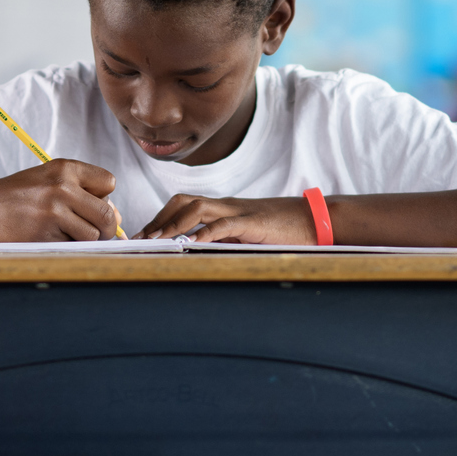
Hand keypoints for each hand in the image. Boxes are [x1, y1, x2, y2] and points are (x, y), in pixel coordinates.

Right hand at [0, 160, 120, 241]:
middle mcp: (62, 188)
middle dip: (106, 228)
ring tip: (66, 233)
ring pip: (92, 235)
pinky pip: (72, 248)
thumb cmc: (20, 194)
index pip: (109, 183)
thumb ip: (83, 193)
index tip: (91, 204)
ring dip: (84, 240)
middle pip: (107, 214)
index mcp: (65, 168)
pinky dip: (67, 247)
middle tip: (93, 231)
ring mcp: (53, 213)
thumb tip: (118, 218)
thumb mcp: (51, 180)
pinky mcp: (44, 236)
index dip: (105, 197)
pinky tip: (50, 238)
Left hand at [136, 194, 314, 243]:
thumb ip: (225, 241)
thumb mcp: (247, 237)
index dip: (161, 218)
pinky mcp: (254, 223)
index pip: (184, 205)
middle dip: (159, 218)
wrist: (316, 219)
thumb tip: (197, 254)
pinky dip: (206, 232)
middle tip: (140, 240)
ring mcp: (240, 211)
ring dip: (174, 224)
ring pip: (198, 207)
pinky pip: (225, 224)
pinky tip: (192, 243)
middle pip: (183, 200)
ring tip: (156, 241)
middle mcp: (227, 205)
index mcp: (224, 208)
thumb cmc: (283, 231)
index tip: (142, 236)